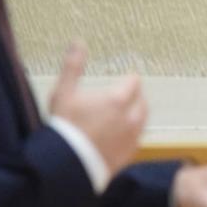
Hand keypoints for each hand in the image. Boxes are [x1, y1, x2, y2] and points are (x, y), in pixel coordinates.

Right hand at [48, 41, 146, 174]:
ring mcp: (132, 136)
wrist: (67, 165)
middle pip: (142, 100)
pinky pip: (137, 138)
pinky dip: (132, 132)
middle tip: (123, 95)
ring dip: (136, 113)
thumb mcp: (64, 92)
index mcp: (118, 99)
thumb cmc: (64, 127)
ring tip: (122, 113)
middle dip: (134, 96)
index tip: (123, 79)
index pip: (134, 81)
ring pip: (142, 119)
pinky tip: (119, 133)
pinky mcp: (130, 153)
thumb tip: (78, 41)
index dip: (128, 79)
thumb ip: (73, 66)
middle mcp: (131, 117)